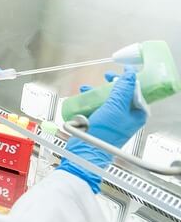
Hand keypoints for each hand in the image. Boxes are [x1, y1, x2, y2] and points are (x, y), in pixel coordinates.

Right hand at [57, 69, 147, 192]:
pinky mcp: (102, 122)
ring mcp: (114, 119)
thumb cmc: (103, 133)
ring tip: (87, 88)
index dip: (129, 79)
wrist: (86, 151)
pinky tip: (83, 97)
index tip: (122, 70)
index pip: (137, 91)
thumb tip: (130, 74)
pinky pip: (98, 106)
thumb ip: (123, 89)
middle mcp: (128, 116)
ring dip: (98, 91)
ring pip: (108, 99)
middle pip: (122, 93)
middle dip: (111, 84)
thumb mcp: (115, 107)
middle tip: (106, 77)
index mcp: (138, 114)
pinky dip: (91, 100)